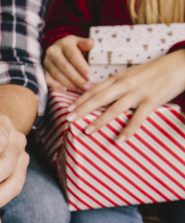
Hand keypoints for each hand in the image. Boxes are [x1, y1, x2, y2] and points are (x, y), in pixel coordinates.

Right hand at [44, 35, 92, 91]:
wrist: (58, 50)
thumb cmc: (73, 48)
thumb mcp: (80, 43)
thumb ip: (86, 44)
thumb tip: (91, 43)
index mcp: (64, 43)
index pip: (73, 55)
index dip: (81, 67)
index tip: (89, 76)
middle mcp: (53, 51)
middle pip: (65, 67)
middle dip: (77, 78)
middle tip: (86, 86)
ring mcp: (47, 61)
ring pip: (57, 75)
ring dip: (69, 84)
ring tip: (80, 89)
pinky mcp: (44, 70)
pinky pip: (49, 80)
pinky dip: (57, 86)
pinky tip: (66, 90)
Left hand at [67, 50, 184, 140]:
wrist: (181, 64)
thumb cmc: (155, 71)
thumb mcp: (132, 74)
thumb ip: (117, 84)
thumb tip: (101, 94)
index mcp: (119, 77)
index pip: (95, 89)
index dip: (80, 99)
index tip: (68, 109)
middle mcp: (125, 84)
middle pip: (99, 98)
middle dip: (82, 109)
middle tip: (68, 119)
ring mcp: (138, 93)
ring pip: (114, 109)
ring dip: (99, 121)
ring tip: (87, 131)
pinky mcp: (152, 101)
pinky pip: (138, 118)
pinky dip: (129, 130)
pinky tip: (120, 139)